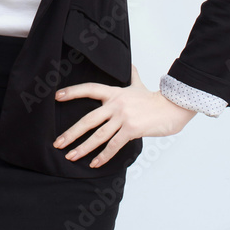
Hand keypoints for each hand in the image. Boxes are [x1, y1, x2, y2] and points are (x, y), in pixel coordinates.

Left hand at [53, 65, 196, 167]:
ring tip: (70, 156)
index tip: (57, 96)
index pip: (89, 89)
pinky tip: (94, 163)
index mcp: (114, 93)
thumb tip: (131, 65)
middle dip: (71, 133)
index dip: (72, 92)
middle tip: (57, 142)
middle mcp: (115, 104)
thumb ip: (132, 76)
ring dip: (82, 148)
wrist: (172, 108)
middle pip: (88, 119)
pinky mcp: (131, 130)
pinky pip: (113, 146)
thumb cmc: (154, 99)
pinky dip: (103, 156)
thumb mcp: (140, 85)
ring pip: (98, 135)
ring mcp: (123, 118)